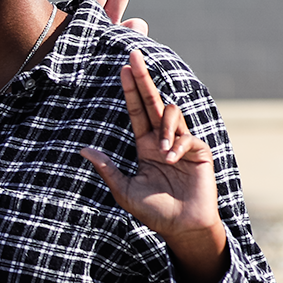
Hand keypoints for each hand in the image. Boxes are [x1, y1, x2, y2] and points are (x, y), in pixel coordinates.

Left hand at [79, 51, 227, 282]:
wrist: (182, 227)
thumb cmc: (154, 211)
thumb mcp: (124, 190)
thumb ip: (107, 169)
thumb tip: (83, 148)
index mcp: (145, 146)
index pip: (136, 112)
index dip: (130, 91)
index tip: (122, 69)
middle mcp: (163, 140)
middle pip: (152, 102)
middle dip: (144, 79)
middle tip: (134, 55)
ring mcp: (183, 143)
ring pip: (171, 114)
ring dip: (164, 129)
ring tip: (161, 153)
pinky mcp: (200, 151)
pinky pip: (187, 137)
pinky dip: (177, 145)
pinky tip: (173, 160)